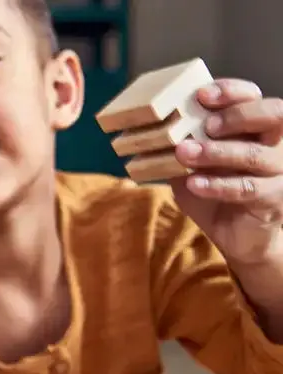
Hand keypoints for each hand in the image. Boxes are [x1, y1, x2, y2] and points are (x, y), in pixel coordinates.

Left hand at [172, 78, 282, 265]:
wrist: (237, 237)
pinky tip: (195, 183)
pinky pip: (247, 187)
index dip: (231, 91)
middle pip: (272, 114)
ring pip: (254, 154)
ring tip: (185, 153)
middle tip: (206, 124)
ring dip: (217, 152)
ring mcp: (277, 170)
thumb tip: (150, 137)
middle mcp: (273, 143)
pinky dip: (218, 184)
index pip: (252, 97)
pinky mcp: (273, 197)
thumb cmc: (216, 197)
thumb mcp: (192, 170)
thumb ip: (181, 151)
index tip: (201, 94)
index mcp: (254, 128)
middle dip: (236, 115)